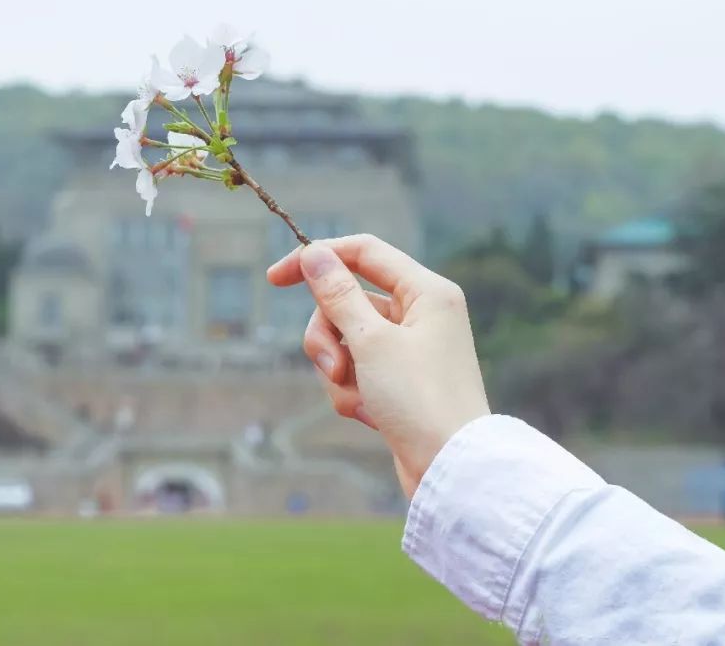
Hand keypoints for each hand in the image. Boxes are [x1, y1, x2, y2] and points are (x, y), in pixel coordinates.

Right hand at [267, 234, 490, 497]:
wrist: (450, 471)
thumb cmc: (419, 400)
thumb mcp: (371, 342)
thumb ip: (338, 295)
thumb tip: (315, 254)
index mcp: (427, 291)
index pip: (363, 252)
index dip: (317, 259)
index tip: (274, 279)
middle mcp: (421, 314)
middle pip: (347, 300)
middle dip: (328, 336)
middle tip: (334, 366)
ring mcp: (409, 349)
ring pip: (346, 341)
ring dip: (338, 372)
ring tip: (358, 401)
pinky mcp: (399, 381)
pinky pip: (356, 372)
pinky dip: (352, 392)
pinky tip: (369, 418)